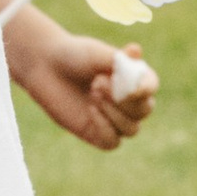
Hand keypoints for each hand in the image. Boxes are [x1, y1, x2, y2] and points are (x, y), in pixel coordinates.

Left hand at [2, 0, 155, 151]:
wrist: (45, 65)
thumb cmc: (74, 54)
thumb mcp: (96, 53)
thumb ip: (118, 59)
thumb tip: (137, 53)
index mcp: (134, 77)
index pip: (151, 87)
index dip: (146, 88)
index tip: (133, 85)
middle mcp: (128, 100)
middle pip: (144, 111)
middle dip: (124, 99)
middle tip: (97, 82)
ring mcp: (114, 119)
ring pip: (131, 129)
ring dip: (114, 113)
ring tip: (93, 92)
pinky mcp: (97, 134)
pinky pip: (112, 142)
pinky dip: (105, 128)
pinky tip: (90, 110)